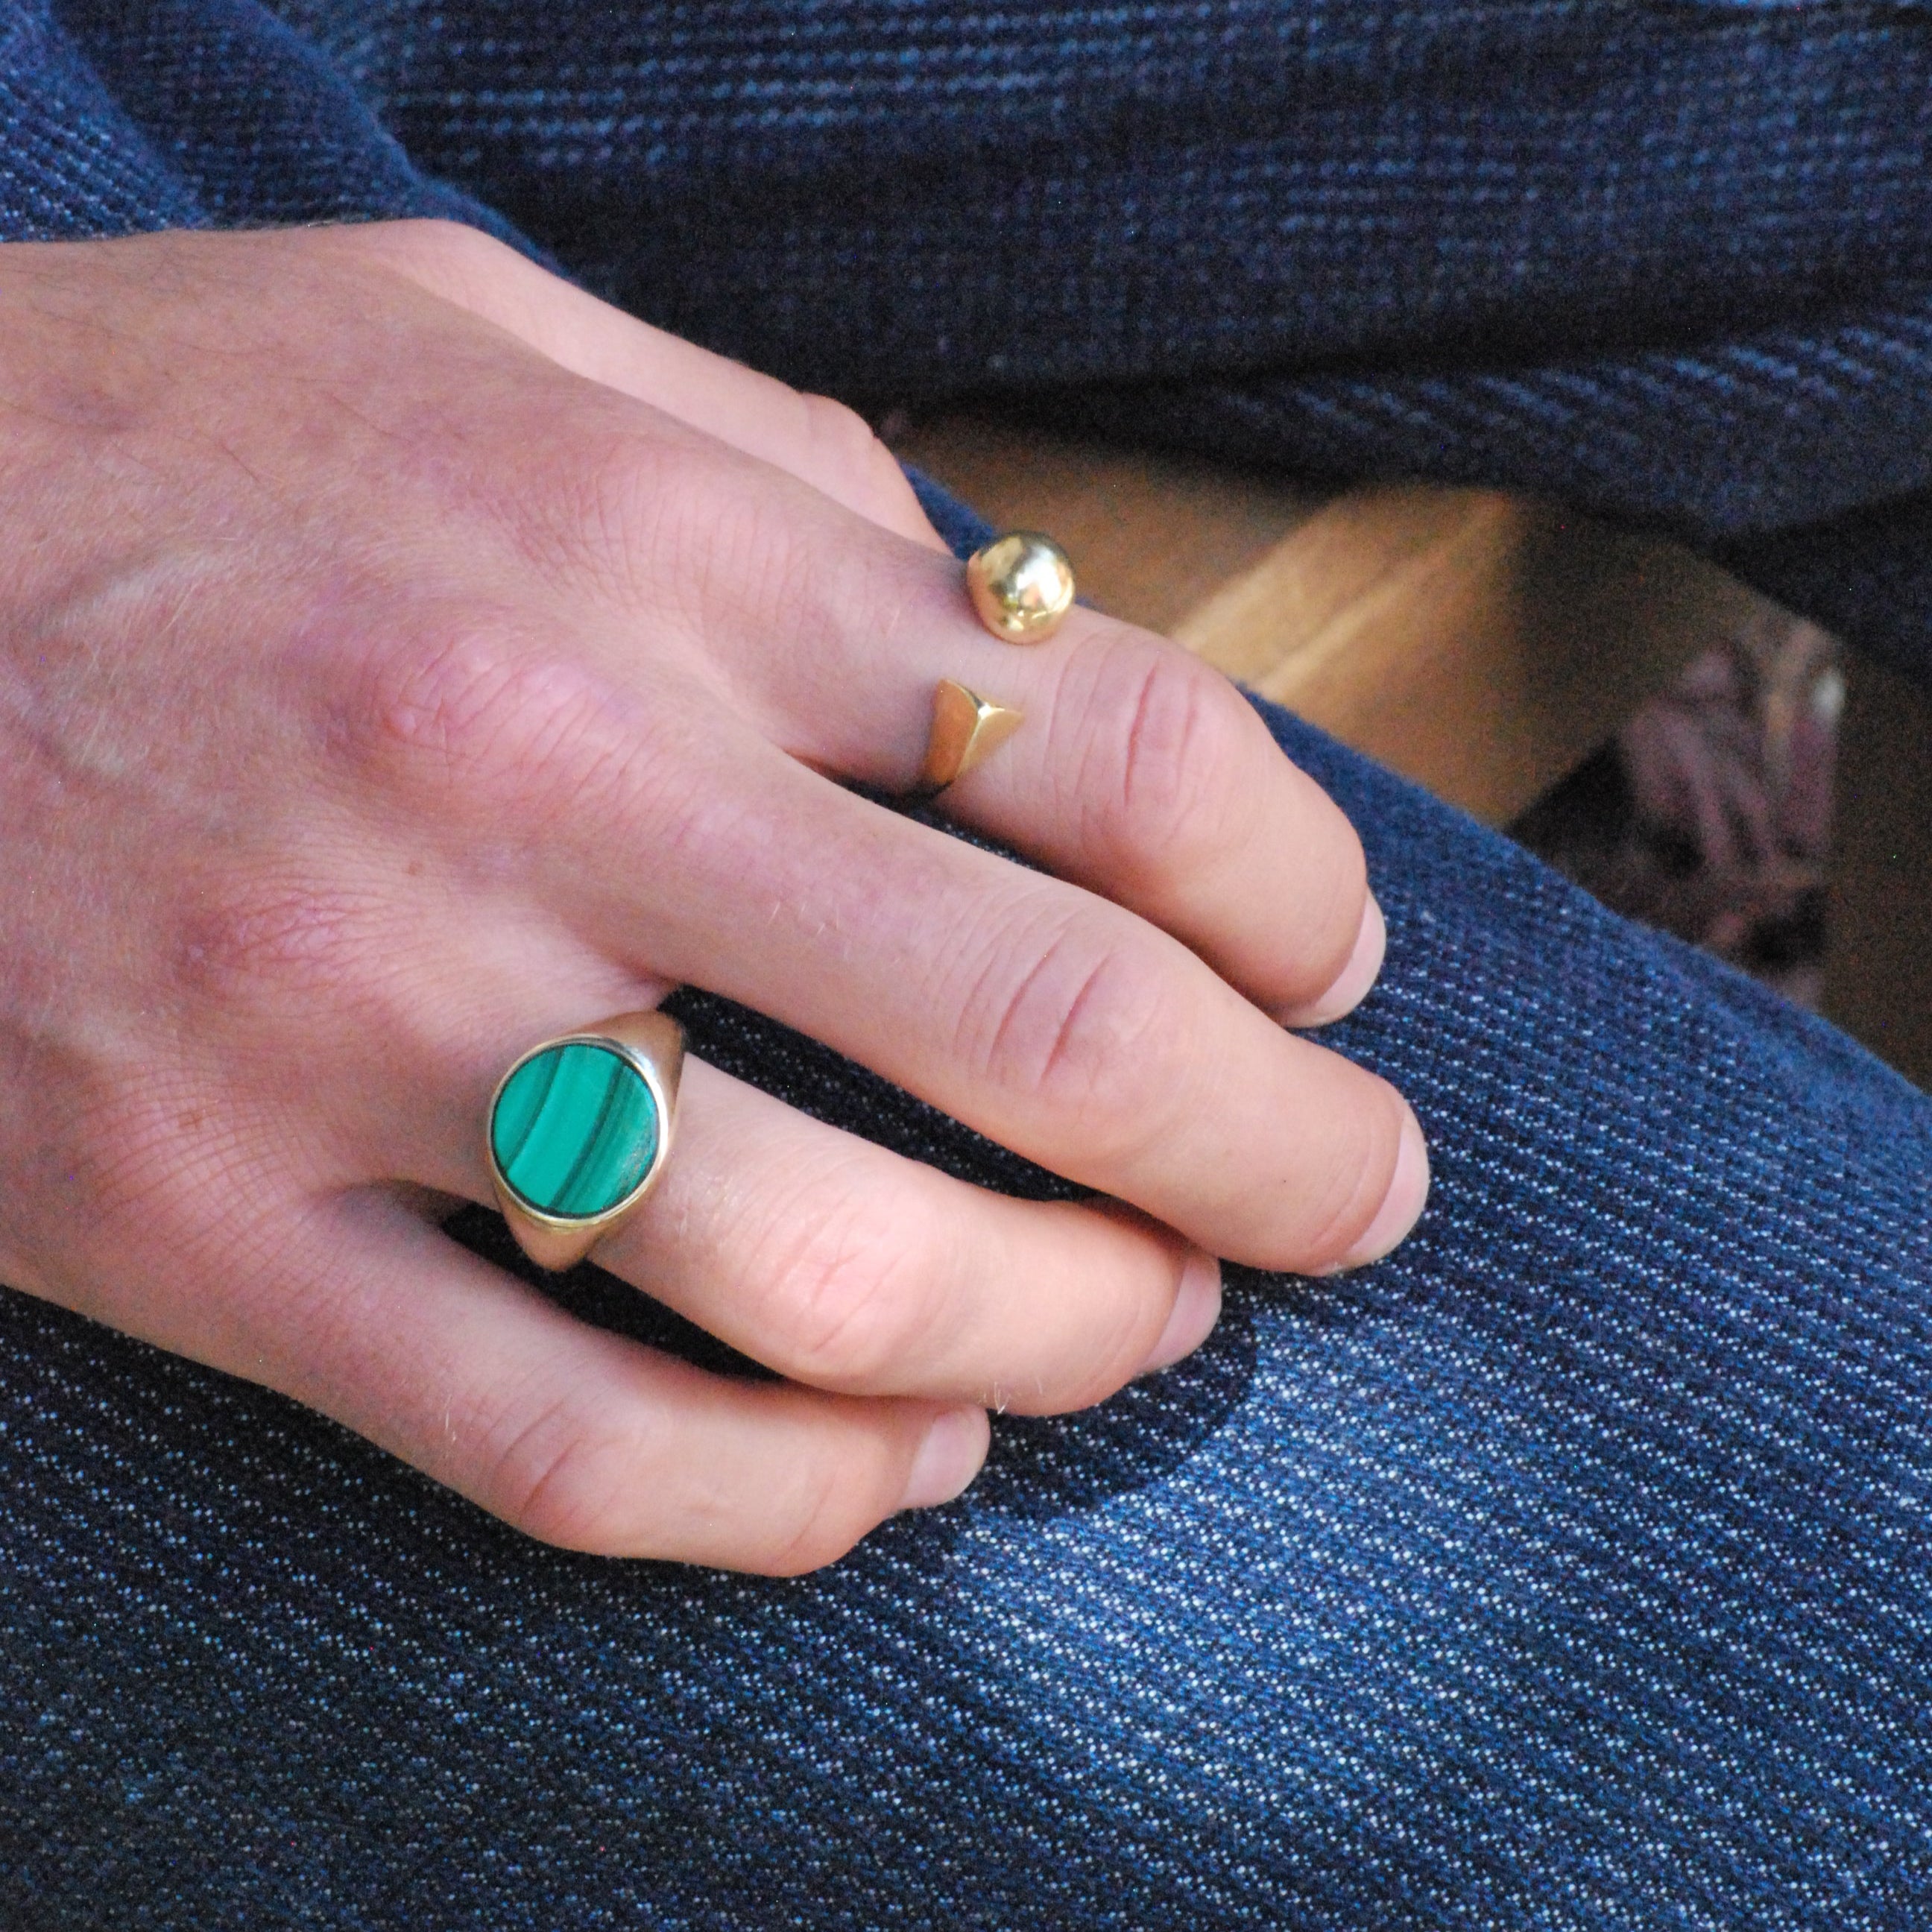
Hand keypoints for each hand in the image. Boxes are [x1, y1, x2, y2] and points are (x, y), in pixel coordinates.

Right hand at [0, 222, 1424, 1570]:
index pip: (1121, 751)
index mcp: (648, 554)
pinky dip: (793, 1505)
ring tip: (1147, 1326)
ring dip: (1073, 1339)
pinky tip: (903, 1464)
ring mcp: (363, 1038)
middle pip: (1051, 1040)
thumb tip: (1006, 635)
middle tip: (1353, 1198)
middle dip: (1280, 1151)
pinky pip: (570, 1455)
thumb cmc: (168, 433)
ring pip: (839, 1293)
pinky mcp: (207, 1230)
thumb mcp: (492, 345)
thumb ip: (773, 478)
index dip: (1297, 888)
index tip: (1330, 961)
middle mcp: (537, 792)